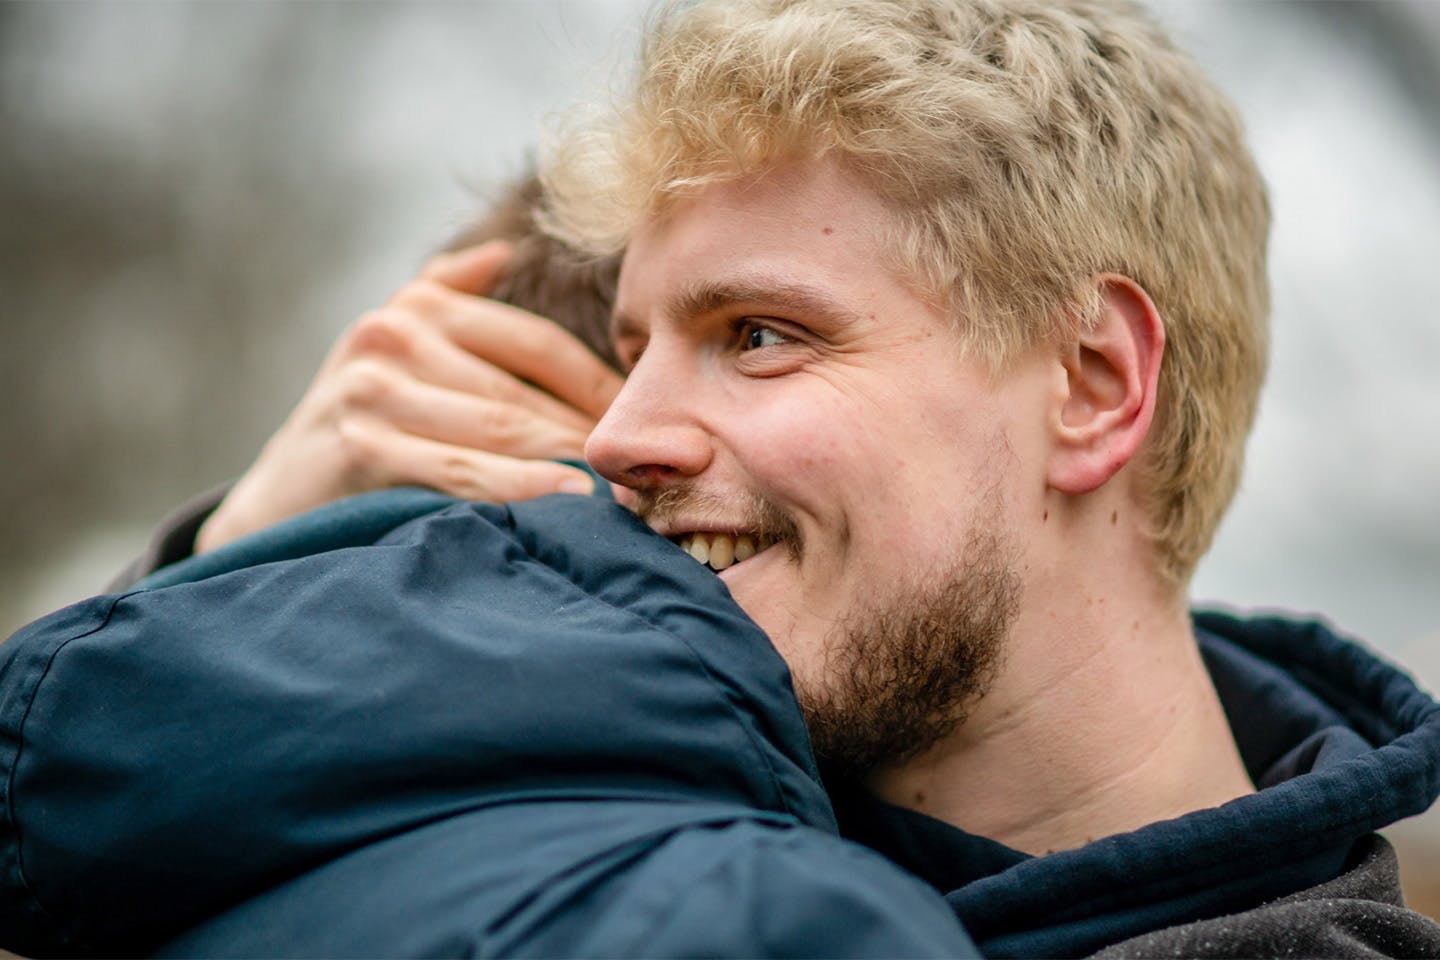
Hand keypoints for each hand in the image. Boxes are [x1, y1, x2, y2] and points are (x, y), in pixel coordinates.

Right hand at [194, 242, 623, 554]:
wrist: (277, 498)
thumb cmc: (358, 425)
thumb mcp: (394, 348)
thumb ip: (448, 293)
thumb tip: (507, 249)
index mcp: (420, 306)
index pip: (538, 345)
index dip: (599, 388)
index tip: (648, 427)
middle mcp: (395, 334)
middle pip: (526, 393)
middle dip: (592, 435)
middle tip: (653, 469)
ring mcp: (374, 388)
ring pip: (503, 430)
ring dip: (571, 462)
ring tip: (629, 492)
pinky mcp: (360, 443)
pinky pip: (463, 470)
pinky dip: (522, 487)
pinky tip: (570, 501)